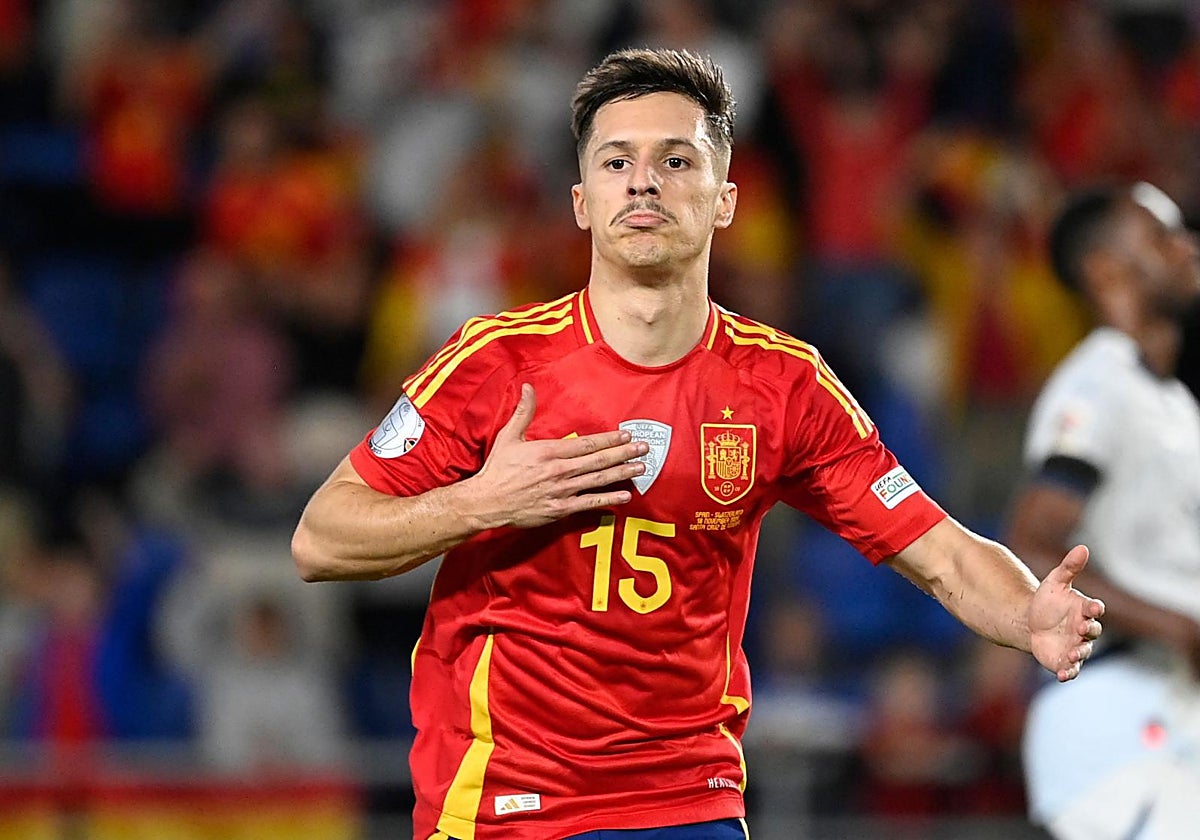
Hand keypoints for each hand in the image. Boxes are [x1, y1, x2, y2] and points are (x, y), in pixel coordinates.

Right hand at [464, 383, 648, 529]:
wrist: (487, 501)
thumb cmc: (498, 469)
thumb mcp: (508, 436)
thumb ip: (523, 412)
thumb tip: (528, 387)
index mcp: (549, 451)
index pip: (586, 444)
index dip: (609, 439)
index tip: (626, 435)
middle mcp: (559, 470)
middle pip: (598, 461)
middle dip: (624, 454)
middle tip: (644, 449)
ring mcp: (562, 491)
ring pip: (598, 480)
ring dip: (622, 473)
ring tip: (641, 468)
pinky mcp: (560, 509)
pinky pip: (589, 503)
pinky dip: (608, 500)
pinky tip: (624, 496)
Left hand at [1028, 545, 1105, 681]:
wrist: (1031, 622)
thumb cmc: (1047, 601)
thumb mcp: (1055, 582)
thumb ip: (1069, 567)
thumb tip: (1083, 547)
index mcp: (1083, 609)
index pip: (1094, 608)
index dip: (1094, 608)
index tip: (1092, 607)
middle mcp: (1084, 630)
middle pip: (1092, 631)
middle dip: (1088, 631)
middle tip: (1081, 628)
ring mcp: (1076, 646)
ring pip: (1083, 652)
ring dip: (1079, 654)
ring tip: (1072, 654)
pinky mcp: (1064, 661)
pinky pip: (1070, 669)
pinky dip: (1068, 672)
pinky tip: (1062, 674)